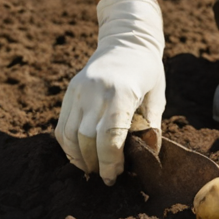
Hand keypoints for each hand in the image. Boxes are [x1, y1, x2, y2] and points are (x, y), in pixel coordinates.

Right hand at [55, 0, 165, 184]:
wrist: (126, 40)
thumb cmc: (147, 71)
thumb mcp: (157, 97)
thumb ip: (151, 127)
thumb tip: (147, 158)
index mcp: (122, 92)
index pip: (110, 135)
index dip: (110, 162)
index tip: (115, 176)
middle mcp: (97, 90)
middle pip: (88, 138)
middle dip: (96, 163)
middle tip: (106, 177)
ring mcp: (80, 89)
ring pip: (71, 134)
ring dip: (79, 157)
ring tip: (92, 169)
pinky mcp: (71, 90)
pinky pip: (62, 125)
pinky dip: (67, 145)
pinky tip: (79, 156)